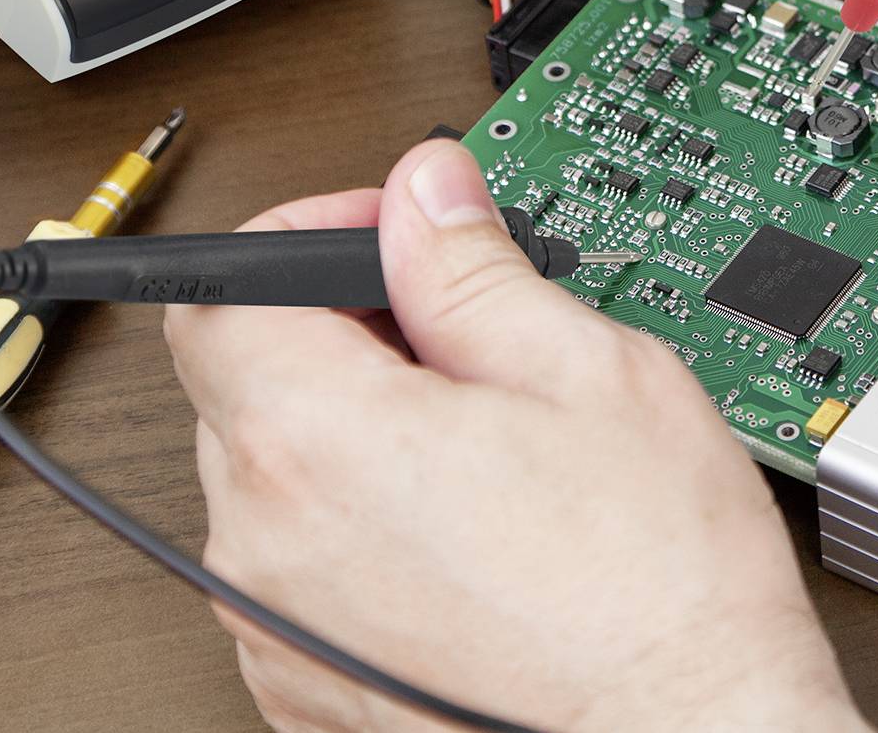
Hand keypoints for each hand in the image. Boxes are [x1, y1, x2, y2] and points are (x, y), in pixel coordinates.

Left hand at [164, 139, 866, 732]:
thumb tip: (428, 194)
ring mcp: (276, 632)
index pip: (222, 289)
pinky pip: (298, 572)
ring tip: (481, 446)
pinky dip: (356, 532)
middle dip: (338, 332)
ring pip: (273, 479)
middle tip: (458, 335)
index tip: (385, 237)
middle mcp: (267, 545)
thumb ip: (472, 268)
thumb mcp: (587, 371)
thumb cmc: (655, 590)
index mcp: (318, 440)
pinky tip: (465, 532)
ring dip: (350, 435)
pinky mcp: (304, 693)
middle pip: (244, 380)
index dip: (303, 237)